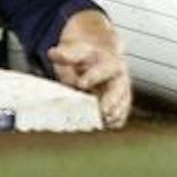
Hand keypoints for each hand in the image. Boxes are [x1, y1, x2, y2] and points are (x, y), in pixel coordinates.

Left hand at [47, 14, 130, 129]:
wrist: (96, 55)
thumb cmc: (83, 55)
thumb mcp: (74, 50)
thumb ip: (66, 55)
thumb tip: (53, 54)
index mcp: (108, 60)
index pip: (103, 68)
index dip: (92, 76)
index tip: (81, 84)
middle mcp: (118, 75)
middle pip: (119, 87)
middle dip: (112, 100)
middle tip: (104, 111)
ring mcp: (121, 88)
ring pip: (123, 100)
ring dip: (117, 112)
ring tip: (107, 122)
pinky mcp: (119, 100)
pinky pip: (122, 110)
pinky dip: (117, 118)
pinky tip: (110, 126)